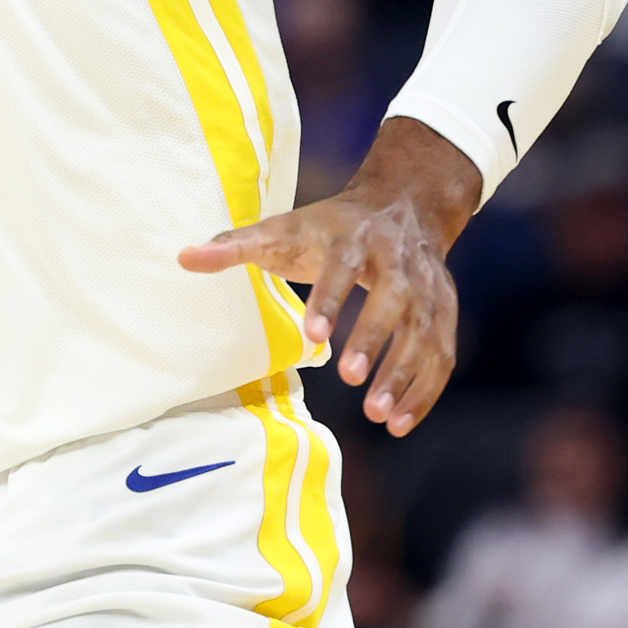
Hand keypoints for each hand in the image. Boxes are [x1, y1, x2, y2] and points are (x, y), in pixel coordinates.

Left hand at [176, 117, 480, 434]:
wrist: (403, 204)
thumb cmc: (329, 226)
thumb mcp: (283, 227)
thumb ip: (235, 245)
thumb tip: (184, 258)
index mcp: (352, 237)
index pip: (343, 266)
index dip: (329, 298)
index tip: (312, 336)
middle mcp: (397, 260)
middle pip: (394, 299)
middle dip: (374, 338)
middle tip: (351, 378)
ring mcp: (427, 286)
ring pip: (424, 332)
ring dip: (405, 374)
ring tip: (378, 416)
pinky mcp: (444, 310)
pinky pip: (442, 354)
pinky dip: (425, 389)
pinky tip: (399, 423)